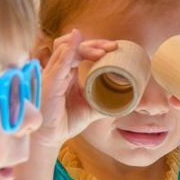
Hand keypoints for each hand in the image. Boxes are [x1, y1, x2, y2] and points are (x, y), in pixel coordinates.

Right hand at [34, 30, 116, 149]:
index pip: (79, 50)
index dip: (95, 45)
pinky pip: (58, 63)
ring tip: (103, 51)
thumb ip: (106, 99)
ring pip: (65, 49)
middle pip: (73, 45)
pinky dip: (69, 51)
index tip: (114, 48)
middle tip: (112, 46)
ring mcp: (51, 75)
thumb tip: (130, 96)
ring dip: (85, 46)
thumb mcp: (92, 107)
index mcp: (67, 72)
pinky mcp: (49, 83)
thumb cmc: (67, 121)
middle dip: (94, 43)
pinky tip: (77, 41)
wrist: (51, 138)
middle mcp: (57, 70)